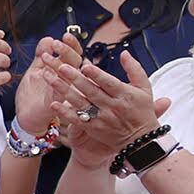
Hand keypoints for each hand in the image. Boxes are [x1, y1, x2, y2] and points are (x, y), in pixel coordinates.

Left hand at [8, 34, 78, 148]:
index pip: (75, 56)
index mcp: (67, 72)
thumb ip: (42, 55)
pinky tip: (45, 75)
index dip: (72, 45)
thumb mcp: (36, 70)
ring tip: (47, 57)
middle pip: (77, 65)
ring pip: (71, 78)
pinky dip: (55, 84)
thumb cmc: (34, 93)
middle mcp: (71, 82)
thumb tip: (49, 39)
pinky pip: (61, 94)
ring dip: (60, 66)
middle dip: (67, 52)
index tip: (65, 35)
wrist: (26, 116)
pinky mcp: (59, 105)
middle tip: (56, 44)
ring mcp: (67, 94)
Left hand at [57, 48, 158, 167]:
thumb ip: (134, 70)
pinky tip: (52, 103)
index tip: (84, 65)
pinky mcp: (92, 128)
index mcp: (125, 95)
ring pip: (79, 102)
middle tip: (59, 66)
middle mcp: (112, 106)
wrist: (139, 140)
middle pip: (90, 90)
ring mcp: (100, 118)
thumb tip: (124, 53)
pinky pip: (76, 119)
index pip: (108, 83)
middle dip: (74, 78)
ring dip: (63, 89)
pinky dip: (64, 112)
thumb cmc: (141, 111)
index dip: (96, 75)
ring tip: (48, 77)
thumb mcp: (144, 89)